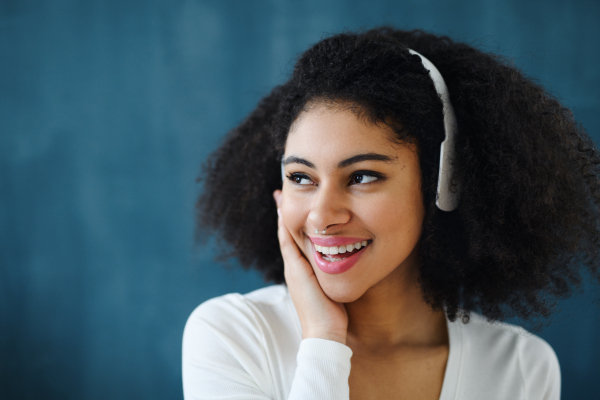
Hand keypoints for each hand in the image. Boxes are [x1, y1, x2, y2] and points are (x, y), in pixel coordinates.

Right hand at [273, 190, 347, 344]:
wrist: (324, 331)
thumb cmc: (332, 314)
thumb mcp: (332, 287)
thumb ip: (334, 274)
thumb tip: (345, 262)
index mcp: (302, 269)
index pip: (296, 240)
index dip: (294, 222)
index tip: (292, 205)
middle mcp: (294, 266)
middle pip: (287, 233)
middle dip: (285, 212)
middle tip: (281, 192)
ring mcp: (293, 267)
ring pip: (285, 234)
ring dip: (283, 214)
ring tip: (280, 195)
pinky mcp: (295, 269)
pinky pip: (288, 243)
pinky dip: (285, 226)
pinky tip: (285, 211)